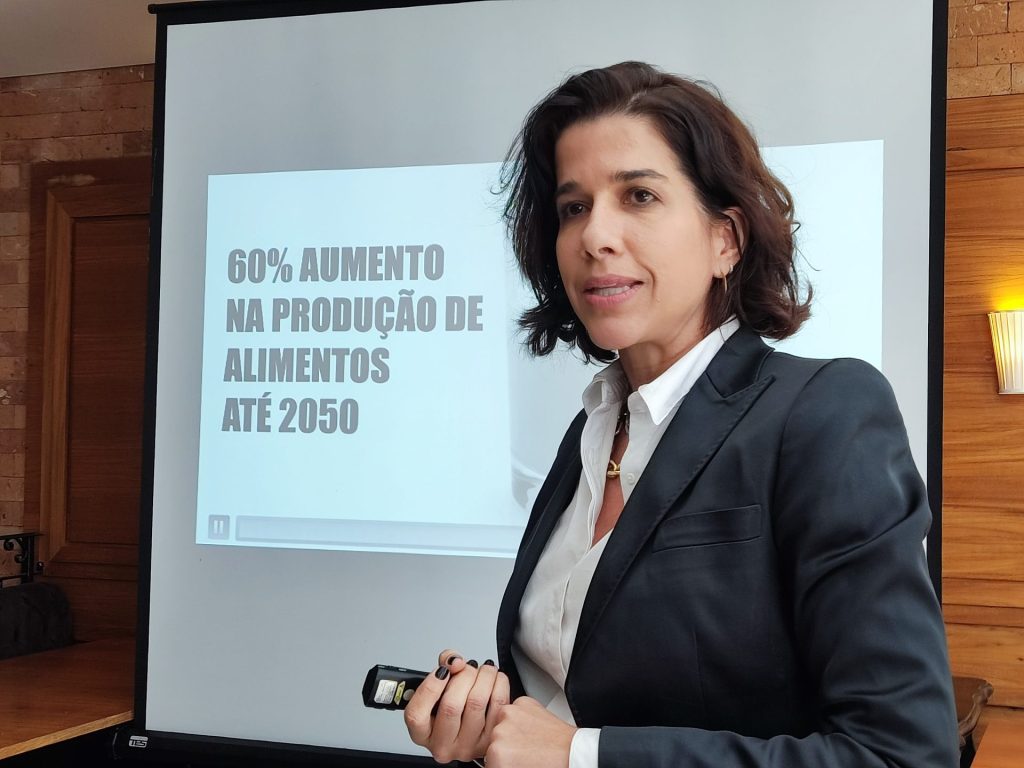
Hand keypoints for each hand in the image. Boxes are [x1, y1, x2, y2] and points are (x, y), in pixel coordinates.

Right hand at [404, 648, 509, 763]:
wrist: (475, 721)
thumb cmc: (452, 703)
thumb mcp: (438, 686)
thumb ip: (443, 666)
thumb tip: (455, 662)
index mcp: (423, 734)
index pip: (417, 715)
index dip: (430, 687)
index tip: (442, 671)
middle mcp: (443, 745)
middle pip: (451, 705)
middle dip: (463, 676)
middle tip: (467, 666)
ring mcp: (467, 746)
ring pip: (476, 702)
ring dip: (484, 676)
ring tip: (484, 670)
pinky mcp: (490, 740)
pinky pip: (498, 705)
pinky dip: (499, 683)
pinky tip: (495, 679)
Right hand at [486, 696, 575, 767]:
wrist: (574, 754)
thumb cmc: (550, 766)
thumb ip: (502, 764)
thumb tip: (495, 760)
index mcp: (496, 754)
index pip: (488, 760)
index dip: (499, 764)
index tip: (507, 764)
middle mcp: (500, 731)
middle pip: (493, 742)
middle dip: (504, 749)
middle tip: (521, 756)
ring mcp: (511, 714)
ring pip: (501, 724)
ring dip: (510, 731)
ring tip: (528, 741)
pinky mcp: (523, 702)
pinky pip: (515, 710)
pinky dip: (521, 718)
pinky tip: (532, 729)